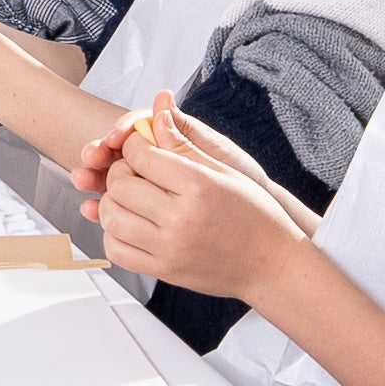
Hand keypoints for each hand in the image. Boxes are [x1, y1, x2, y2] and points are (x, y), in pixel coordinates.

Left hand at [95, 99, 309, 297]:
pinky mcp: (163, 270)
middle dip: (118, 171)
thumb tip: (157, 115)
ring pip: (112, 218)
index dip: (134, 145)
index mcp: (198, 186)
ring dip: (113, 202)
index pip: (141, 156)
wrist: (272, 263)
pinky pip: (117, 251)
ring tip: (129, 197)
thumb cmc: (254, 214)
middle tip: (132, 171)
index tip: (141, 147)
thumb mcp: (225, 170)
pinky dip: (114, 235)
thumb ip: (184, 145)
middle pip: (120, 186)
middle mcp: (180, 218)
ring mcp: (169, 248)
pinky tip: (130, 224)